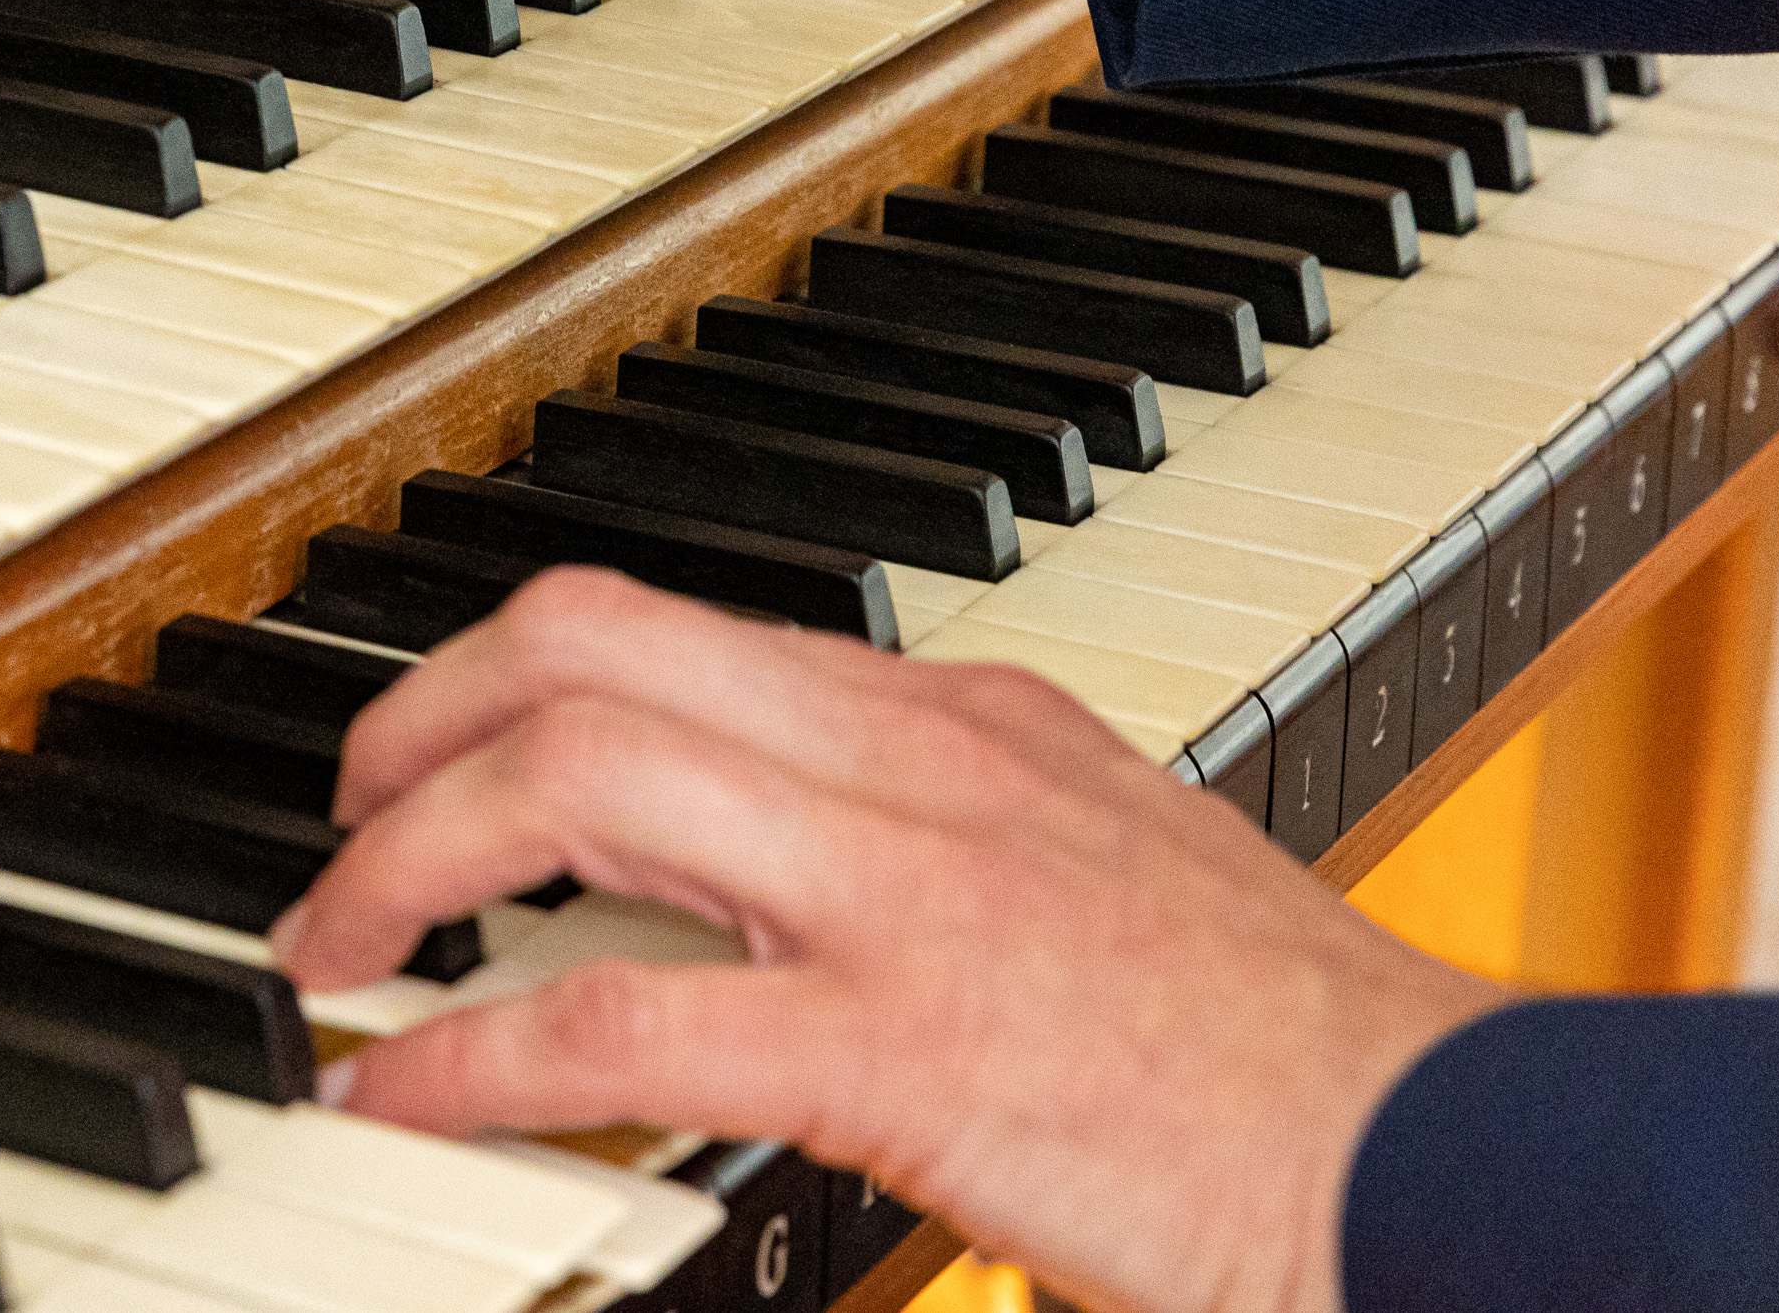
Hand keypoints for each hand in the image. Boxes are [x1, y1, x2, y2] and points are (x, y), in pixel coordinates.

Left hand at [266, 567, 1510, 1312]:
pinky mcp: (900, 1044)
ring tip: (330, 937)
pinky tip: (393, 1087)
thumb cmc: (1280, 1049)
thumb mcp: (1091, 867)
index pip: (675, 624)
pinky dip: (463, 1051)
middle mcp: (912, 761)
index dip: (512, 670)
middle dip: (420, 720)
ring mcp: (900, 892)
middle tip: (346, 820)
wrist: (1448, 1154)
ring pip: (573, 776)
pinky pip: (610, 1017)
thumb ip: (931, 836)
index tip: (442, 741)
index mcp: (956, 716)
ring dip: (406, 854)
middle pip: (585, 647)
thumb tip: (771, 866)